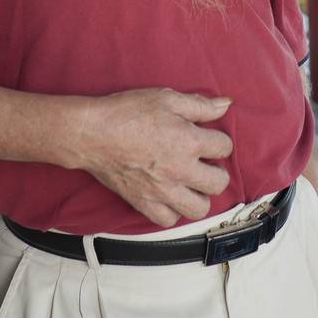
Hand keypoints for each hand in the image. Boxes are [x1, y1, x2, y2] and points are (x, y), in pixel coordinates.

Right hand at [75, 88, 234, 226]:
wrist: (91, 133)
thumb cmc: (126, 112)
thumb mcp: (166, 98)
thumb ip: (200, 104)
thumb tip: (226, 104)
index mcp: (189, 142)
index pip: (224, 147)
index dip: (219, 140)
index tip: (208, 139)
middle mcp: (180, 170)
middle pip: (219, 183)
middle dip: (217, 172)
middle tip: (205, 163)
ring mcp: (163, 191)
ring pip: (199, 208)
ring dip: (200, 196)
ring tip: (191, 183)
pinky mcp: (144, 203)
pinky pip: (168, 220)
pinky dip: (173, 211)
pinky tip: (170, 196)